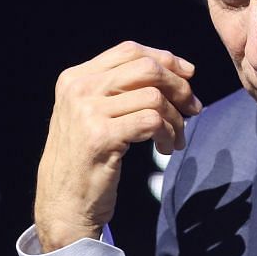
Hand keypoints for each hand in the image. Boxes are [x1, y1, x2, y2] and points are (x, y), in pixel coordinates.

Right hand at [35, 42, 200, 250]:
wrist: (63, 204)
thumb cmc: (85, 161)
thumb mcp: (90, 115)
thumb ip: (118, 90)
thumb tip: (173, 71)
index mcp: (75, 78)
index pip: (129, 51)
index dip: (165, 58)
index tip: (188, 75)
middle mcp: (79, 89)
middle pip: (146, 68)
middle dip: (179, 86)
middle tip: (193, 109)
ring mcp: (88, 112)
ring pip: (154, 97)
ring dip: (176, 119)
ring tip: (175, 139)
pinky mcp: (102, 136)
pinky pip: (152, 121)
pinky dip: (168, 134)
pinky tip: (164, 149)